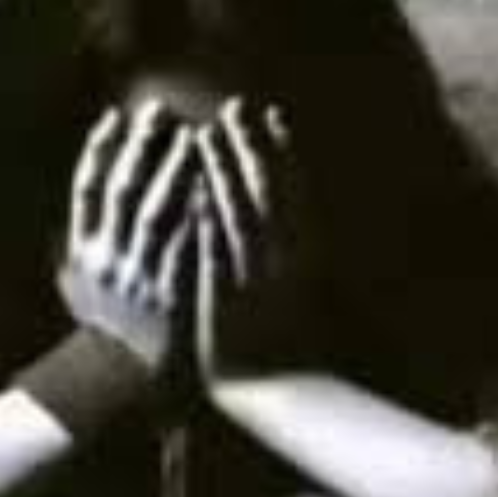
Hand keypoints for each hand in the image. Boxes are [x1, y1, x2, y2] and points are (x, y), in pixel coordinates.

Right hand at [58, 102, 198, 368]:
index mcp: (81, 250)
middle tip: (161, 111)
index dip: (100, 148)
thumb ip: (77, 242)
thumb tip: (81, 201)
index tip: (117, 117)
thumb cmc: (101, 327)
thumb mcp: (75, 284)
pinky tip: (215, 186)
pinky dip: (198, 213)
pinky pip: (186, 246)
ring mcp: (138, 276)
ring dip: (174, 171)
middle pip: (123, 190)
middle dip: (141, 146)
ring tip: (194, 137)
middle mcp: (107, 259)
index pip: (86, 187)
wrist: (120, 381)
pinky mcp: (170, 294)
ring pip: (156, 211)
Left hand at [195, 99, 317, 379]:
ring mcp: (251, 274)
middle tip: (234, 106)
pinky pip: (216, 247)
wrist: (273, 390)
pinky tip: (196, 187)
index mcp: (301, 252)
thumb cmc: (285, 342)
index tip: (270, 115)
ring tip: (206, 132)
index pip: (291, 190)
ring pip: (238, 211)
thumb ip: (287, 250)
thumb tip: (280, 214)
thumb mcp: (294, 288)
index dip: (280, 151)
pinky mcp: (225, 294)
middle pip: (264, 190)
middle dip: (249, 146)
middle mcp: (280, 257)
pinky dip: (208, 214)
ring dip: (224, 169)